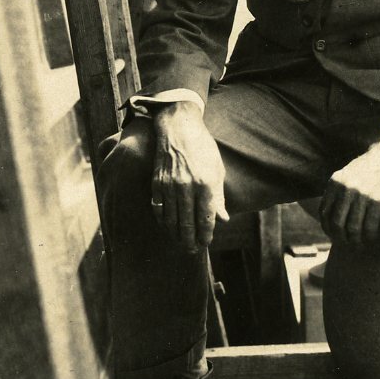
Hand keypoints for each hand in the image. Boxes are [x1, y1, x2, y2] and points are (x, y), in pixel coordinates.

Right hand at [151, 101, 228, 249]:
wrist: (179, 128)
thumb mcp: (217, 169)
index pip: (206, 218)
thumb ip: (218, 196)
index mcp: (206, 183)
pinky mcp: (157, 183)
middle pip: (187, 223)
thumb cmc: (203, 148)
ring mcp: (169, 185)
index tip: (205, 243)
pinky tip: (167, 226)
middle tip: (192, 250)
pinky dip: (163, 221)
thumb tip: (223, 219)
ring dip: (176, 234)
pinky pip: (159, 209)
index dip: (206, 234)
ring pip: (171, 220)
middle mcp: (187, 186)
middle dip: (190, 240)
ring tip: (180, 242)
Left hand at [319, 134, 379, 246]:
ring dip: (355, 241)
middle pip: (337, 223)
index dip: (327, 228)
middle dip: (340, 238)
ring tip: (359, 244)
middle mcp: (346, 188)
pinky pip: (370, 226)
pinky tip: (372, 238)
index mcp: (335, 181)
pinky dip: (370, 236)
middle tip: (346, 244)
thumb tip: (330, 217)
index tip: (333, 235)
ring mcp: (362, 195)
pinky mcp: (378, 200)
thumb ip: (338, 191)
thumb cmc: (370, 167)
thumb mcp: (347, 174)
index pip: (324, 212)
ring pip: (353, 228)